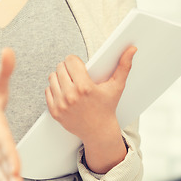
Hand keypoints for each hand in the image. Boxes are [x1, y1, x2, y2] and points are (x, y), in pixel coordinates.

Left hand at [45, 46, 136, 171]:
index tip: (79, 66)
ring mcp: (61, 104)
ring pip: (52, 77)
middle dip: (68, 68)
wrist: (99, 132)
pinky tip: (64, 92)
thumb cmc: (107, 106)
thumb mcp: (116, 86)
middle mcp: (71, 96)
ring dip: (60, 77)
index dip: (75, 61)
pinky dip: (54, 90)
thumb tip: (132, 48)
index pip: (70, 60)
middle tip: (75, 74)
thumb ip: (124, 65)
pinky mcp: (54, 112)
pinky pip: (47, 90)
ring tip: (70, 82)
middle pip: (60, 67)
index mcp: (85, 87)